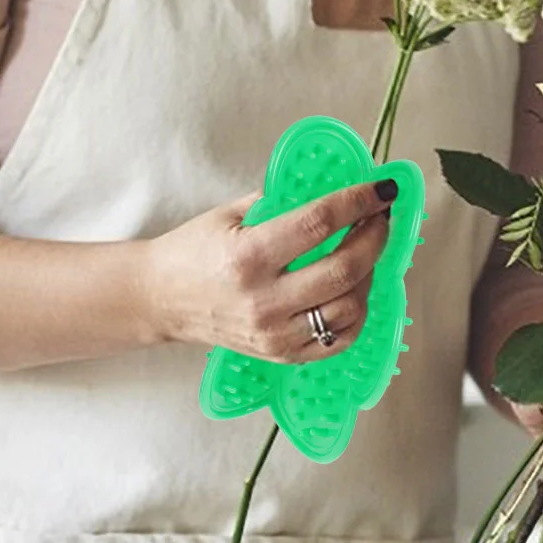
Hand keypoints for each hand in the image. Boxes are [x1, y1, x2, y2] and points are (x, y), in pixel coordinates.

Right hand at [146, 177, 397, 360]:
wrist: (161, 299)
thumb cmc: (194, 251)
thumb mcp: (232, 214)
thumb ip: (284, 202)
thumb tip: (336, 188)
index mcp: (248, 256)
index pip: (319, 224)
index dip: (358, 202)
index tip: (381, 190)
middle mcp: (263, 300)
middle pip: (345, 268)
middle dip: (375, 236)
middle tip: (380, 217)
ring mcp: (274, 334)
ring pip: (350, 306)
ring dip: (369, 274)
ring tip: (365, 252)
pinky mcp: (281, 354)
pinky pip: (340, 339)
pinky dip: (358, 311)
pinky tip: (354, 288)